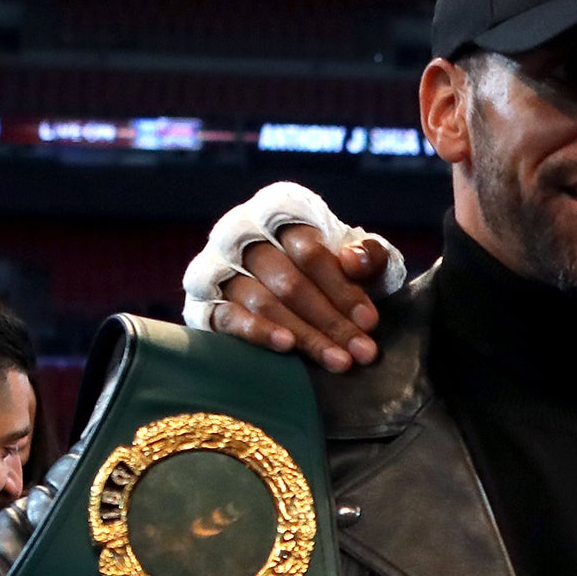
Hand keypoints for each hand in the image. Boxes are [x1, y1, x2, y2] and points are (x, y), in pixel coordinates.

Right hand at [208, 227, 387, 371]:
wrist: (293, 287)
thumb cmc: (331, 270)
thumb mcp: (358, 257)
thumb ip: (368, 254)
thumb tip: (354, 260)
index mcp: (280, 215)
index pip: (309, 251)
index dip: (341, 287)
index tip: (370, 321)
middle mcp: (244, 237)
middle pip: (289, 283)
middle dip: (331, 321)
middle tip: (363, 352)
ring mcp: (221, 269)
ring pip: (264, 303)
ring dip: (305, 335)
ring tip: (339, 360)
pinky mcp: (207, 302)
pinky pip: (229, 318)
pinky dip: (258, 332)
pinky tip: (287, 346)